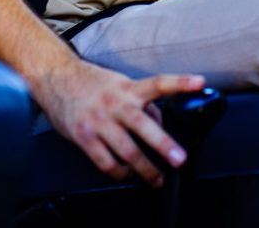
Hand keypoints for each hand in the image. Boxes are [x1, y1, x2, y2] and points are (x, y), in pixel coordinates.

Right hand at [34, 57, 205, 186]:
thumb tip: (159, 123)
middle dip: (163, 144)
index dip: (181, 82)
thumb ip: (141, 100)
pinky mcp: (84, 137)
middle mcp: (115, 103)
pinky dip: (119, 172)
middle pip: (143, 125)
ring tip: (157, 179)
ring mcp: (99, 121)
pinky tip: (126, 174)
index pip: (159, 83)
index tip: (201, 82)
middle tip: (180, 159)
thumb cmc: (93, 83)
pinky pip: (106, 162)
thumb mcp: (120, 83)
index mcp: (128, 88)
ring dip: (145, 169)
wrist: (56, 79)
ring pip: (126, 150)